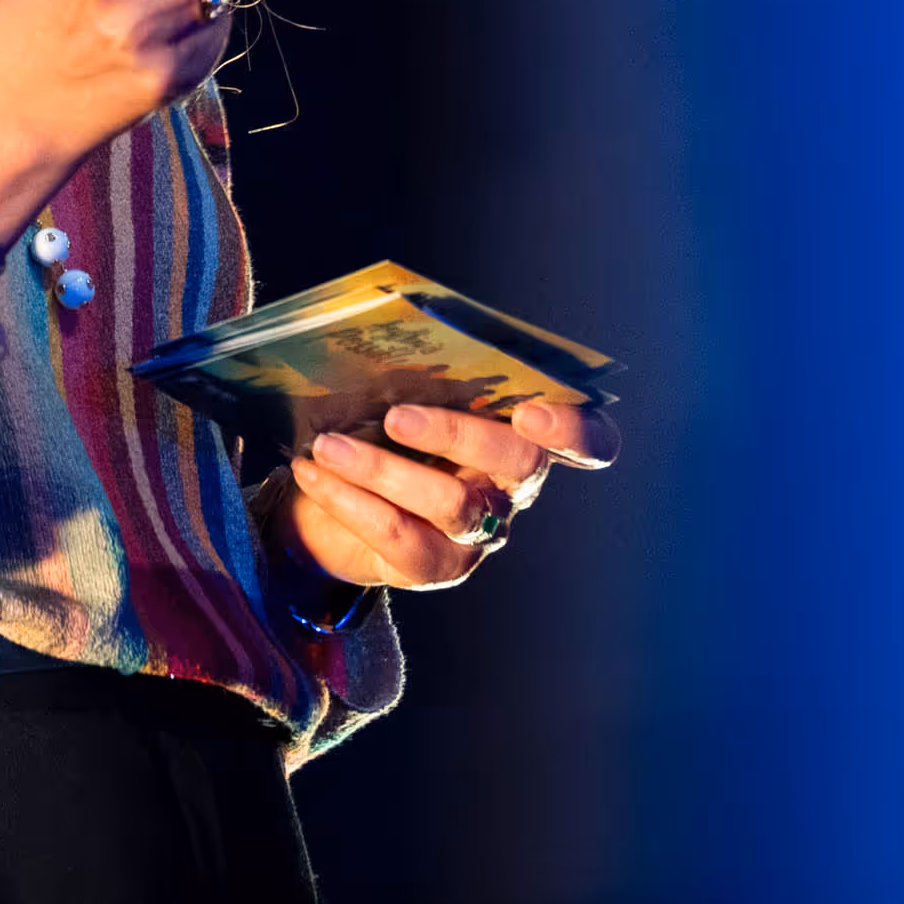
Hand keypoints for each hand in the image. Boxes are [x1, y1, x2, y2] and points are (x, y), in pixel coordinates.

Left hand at [283, 397, 622, 594]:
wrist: (325, 503)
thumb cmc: (377, 431)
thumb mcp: (403, 393)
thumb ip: (421, 372)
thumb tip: (393, 335)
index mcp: (524, 434)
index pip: (589, 440)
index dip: (576, 429)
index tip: (532, 410)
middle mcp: (514, 488)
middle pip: (518, 462)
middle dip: (458, 433)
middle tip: (396, 415)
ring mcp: (480, 533)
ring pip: (452, 502)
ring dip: (383, 469)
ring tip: (328, 444)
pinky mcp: (436, 568)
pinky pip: (400, 536)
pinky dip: (350, 501)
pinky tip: (314, 473)